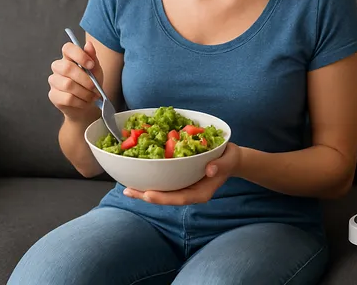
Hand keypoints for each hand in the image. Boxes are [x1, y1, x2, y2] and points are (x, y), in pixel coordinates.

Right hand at [48, 40, 102, 121]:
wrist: (87, 105)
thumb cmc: (91, 85)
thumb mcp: (96, 71)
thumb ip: (93, 58)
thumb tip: (88, 44)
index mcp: (69, 58)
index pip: (67, 48)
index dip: (79, 55)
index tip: (91, 65)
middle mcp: (58, 67)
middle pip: (67, 68)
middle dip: (85, 79)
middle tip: (95, 87)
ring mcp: (54, 81)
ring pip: (68, 84)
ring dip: (85, 92)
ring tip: (92, 96)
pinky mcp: (53, 95)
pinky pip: (67, 98)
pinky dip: (80, 101)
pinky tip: (84, 102)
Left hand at [123, 143, 242, 204]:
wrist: (229, 157)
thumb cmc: (229, 158)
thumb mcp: (229, 159)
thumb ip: (221, 165)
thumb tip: (211, 169)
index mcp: (201, 192)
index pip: (181, 198)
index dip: (163, 198)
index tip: (148, 194)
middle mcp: (190, 192)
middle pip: (167, 198)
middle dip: (147, 196)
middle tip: (128, 191)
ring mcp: (184, 187)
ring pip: (163, 192)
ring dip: (144, 191)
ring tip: (127, 188)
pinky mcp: (179, 180)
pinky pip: (164, 183)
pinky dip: (151, 180)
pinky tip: (138, 177)